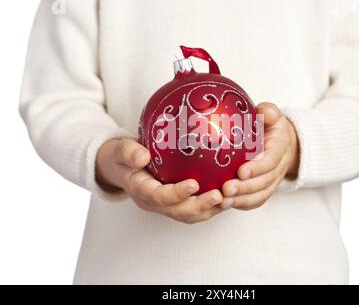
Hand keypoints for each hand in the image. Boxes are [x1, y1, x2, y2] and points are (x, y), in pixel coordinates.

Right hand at [96, 138, 224, 223]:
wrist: (123, 167)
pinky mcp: (177, 204)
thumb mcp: (121, 151)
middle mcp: (155, 203)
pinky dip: (212, 206)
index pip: (159, 197)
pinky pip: (196, 209)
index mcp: (141, 191)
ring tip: (230, 198)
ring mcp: (167, 206)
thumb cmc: (124, 156)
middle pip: (179, 211)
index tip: (193, 184)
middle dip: (200, 206)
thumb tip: (142, 156)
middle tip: (220, 195)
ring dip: (211, 209)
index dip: (177, 194)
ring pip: (190, 215)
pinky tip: (229, 195)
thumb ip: (129, 153)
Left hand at [222, 103, 299, 210]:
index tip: (241, 171)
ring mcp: (272, 180)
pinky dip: (241, 204)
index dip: (258, 167)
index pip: (271, 160)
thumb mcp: (271, 114)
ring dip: (242, 199)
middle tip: (226, 189)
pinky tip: (223, 205)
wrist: (280, 142)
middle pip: (265, 182)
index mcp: (280, 147)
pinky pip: (254, 201)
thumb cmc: (270, 125)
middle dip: (246, 188)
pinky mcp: (263, 189)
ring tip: (223, 200)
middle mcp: (278, 167)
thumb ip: (269, 112)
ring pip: (260, 195)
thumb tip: (262, 111)